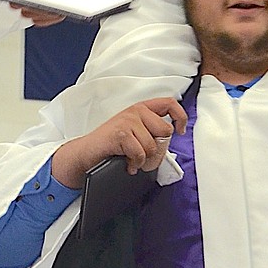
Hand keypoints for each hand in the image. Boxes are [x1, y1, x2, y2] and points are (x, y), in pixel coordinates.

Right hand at [51, 97, 187, 189]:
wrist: (87, 153)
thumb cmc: (111, 145)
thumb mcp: (135, 133)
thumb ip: (152, 131)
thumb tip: (169, 139)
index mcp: (142, 108)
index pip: (170, 104)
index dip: (180, 117)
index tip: (180, 130)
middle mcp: (136, 111)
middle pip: (165, 131)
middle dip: (157, 149)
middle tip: (144, 155)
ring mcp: (128, 120)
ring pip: (153, 146)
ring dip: (144, 159)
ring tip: (132, 158)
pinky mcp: (121, 133)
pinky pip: (140, 153)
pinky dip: (134, 163)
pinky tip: (127, 162)